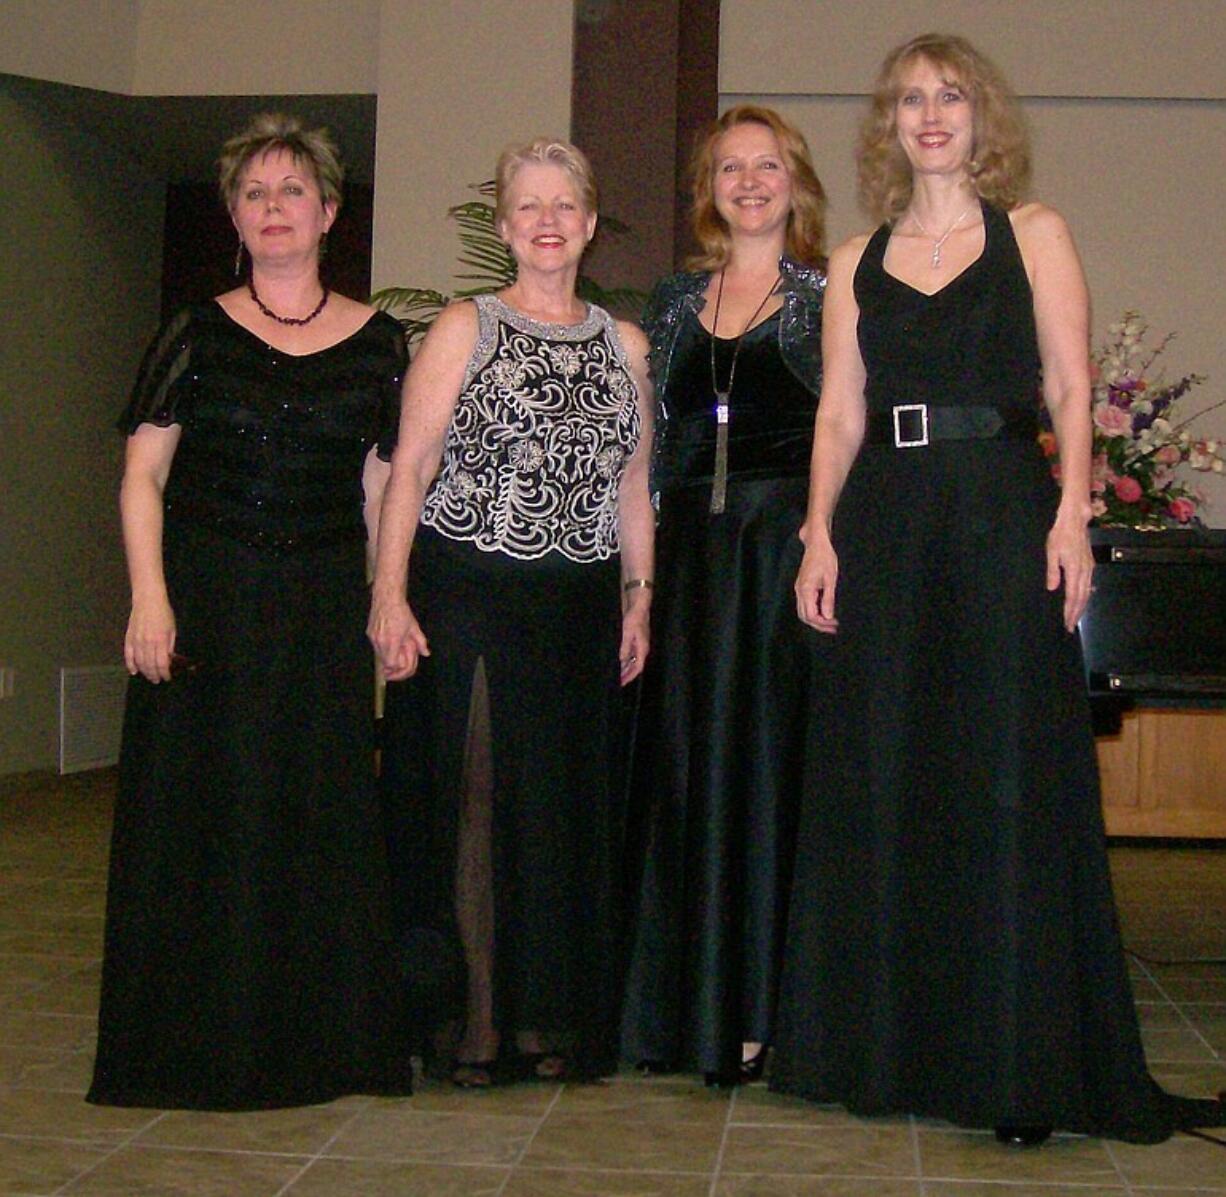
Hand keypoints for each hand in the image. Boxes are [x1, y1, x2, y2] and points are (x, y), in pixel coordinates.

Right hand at [125, 595, 176, 682]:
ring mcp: (136, 641)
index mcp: (160, 640)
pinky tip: (134, 671)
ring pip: (139, 662)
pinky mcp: (128, 638)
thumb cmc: (164, 613)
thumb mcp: (172, 629)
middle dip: (154, 675)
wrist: (148, 600)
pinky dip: (130, 665)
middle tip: (157, 680)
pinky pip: (128, 655)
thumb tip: (169, 659)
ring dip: (144, 672)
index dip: (164, 673)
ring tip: (149, 677)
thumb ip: (170, 645)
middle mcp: (147, 643)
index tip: (167, 677)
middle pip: (150, 665)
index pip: (162, 663)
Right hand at [368, 595, 429, 680]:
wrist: (387, 597)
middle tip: (399, 664)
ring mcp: (373, 637)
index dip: (397, 667)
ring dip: (387, 656)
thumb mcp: (414, 627)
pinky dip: (382, 648)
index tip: (402, 666)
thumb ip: (421, 642)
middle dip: (392, 664)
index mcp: (392, 641)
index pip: (392, 664)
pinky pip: (375, 646)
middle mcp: (380, 641)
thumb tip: (426, 653)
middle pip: (384, 662)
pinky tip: (389, 642)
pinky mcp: (369, 633)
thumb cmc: (401, 612)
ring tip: (395, 652)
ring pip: (379, 655)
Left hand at [619, 604, 649, 684]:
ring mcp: (638, 642)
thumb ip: (624, 648)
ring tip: (616, 672)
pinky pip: (630, 651)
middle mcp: (642, 647)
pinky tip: (617, 658)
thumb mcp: (627, 633)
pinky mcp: (634, 637)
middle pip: (636, 665)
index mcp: (642, 648)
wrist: (638, 604)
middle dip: (627, 673)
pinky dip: (624, 657)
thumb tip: (622, 660)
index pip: (638, 667)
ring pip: (633, 659)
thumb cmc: (634, 618)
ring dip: (625, 665)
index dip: (630, 676)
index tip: (622, 683)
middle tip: (617, 680)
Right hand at [795, 527, 838, 633]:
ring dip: (815, 620)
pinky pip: (804, 605)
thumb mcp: (830, 579)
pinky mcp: (801, 587)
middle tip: (833, 627)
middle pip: (805, 616)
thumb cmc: (825, 558)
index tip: (835, 624)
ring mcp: (799, 589)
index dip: (822, 623)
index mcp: (806, 590)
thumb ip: (828, 599)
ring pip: (803, 612)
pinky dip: (813, 612)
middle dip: (818, 625)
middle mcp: (799, 591)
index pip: (811, 615)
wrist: (816, 544)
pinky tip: (824, 612)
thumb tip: (829, 616)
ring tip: (830, 622)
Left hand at [1046, 513, 1093, 630]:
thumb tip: (1052, 588)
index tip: (1067, 623)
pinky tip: (1082, 601)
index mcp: (1074, 570)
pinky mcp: (1090, 565)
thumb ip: (1052, 571)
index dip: (1070, 611)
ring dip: (1081, 607)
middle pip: (1082, 598)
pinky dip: (1085, 596)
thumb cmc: (1059, 535)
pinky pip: (1088, 585)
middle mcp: (1085, 571)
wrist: (1075, 521)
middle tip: (1071, 627)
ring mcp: (1089, 568)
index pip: (1072, 596)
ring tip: (1076, 618)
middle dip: (1076, 614)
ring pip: (1087, 593)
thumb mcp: (1051, 551)